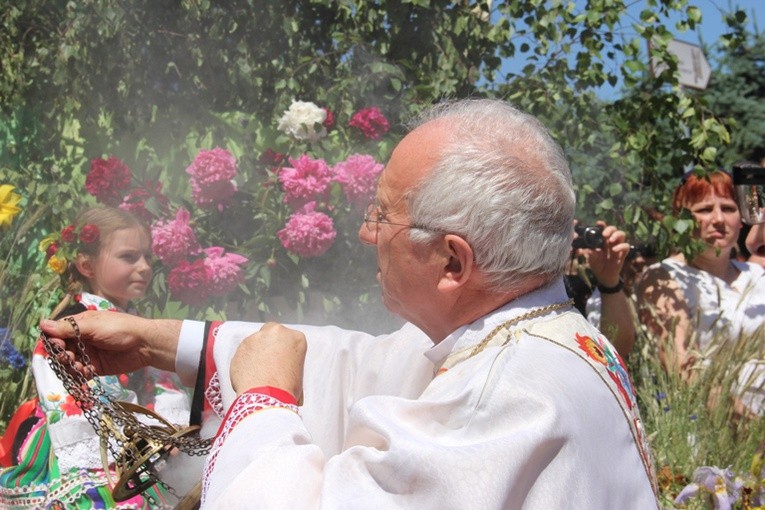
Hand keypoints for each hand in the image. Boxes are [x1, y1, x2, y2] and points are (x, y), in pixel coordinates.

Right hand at [39, 311, 179, 375]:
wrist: (144, 344)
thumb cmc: (120, 329)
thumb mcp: (93, 326)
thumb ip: (68, 328)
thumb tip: (43, 324)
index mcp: (81, 325)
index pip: (58, 332)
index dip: (53, 339)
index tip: (56, 345)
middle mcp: (82, 339)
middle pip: (61, 349)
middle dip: (62, 354)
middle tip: (68, 357)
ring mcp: (88, 353)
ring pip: (69, 362)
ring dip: (70, 366)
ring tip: (78, 366)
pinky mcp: (96, 367)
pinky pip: (80, 372)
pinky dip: (80, 373)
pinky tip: (87, 371)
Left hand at [230, 322, 305, 401]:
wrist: (267, 397)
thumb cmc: (286, 389)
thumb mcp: (297, 372)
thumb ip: (289, 360)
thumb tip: (282, 366)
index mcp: (296, 338)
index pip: (289, 339)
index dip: (284, 350)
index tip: (281, 360)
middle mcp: (276, 332)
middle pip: (271, 333)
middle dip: (269, 344)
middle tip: (269, 362)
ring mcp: (256, 338)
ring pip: (256, 342)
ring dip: (256, 353)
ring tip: (258, 373)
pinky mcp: (241, 347)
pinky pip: (244, 353)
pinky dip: (245, 362)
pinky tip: (249, 375)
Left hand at [582, 222, 630, 287]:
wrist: (604, 276)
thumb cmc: (597, 265)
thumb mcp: (591, 260)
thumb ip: (590, 254)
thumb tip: (586, 250)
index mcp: (602, 241)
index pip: (603, 230)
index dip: (602, 225)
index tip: (599, 223)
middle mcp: (610, 242)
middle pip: (614, 229)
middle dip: (610, 229)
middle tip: (604, 234)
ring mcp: (617, 246)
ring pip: (622, 234)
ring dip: (616, 235)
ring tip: (611, 240)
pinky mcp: (623, 253)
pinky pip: (626, 246)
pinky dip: (621, 246)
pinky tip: (615, 250)